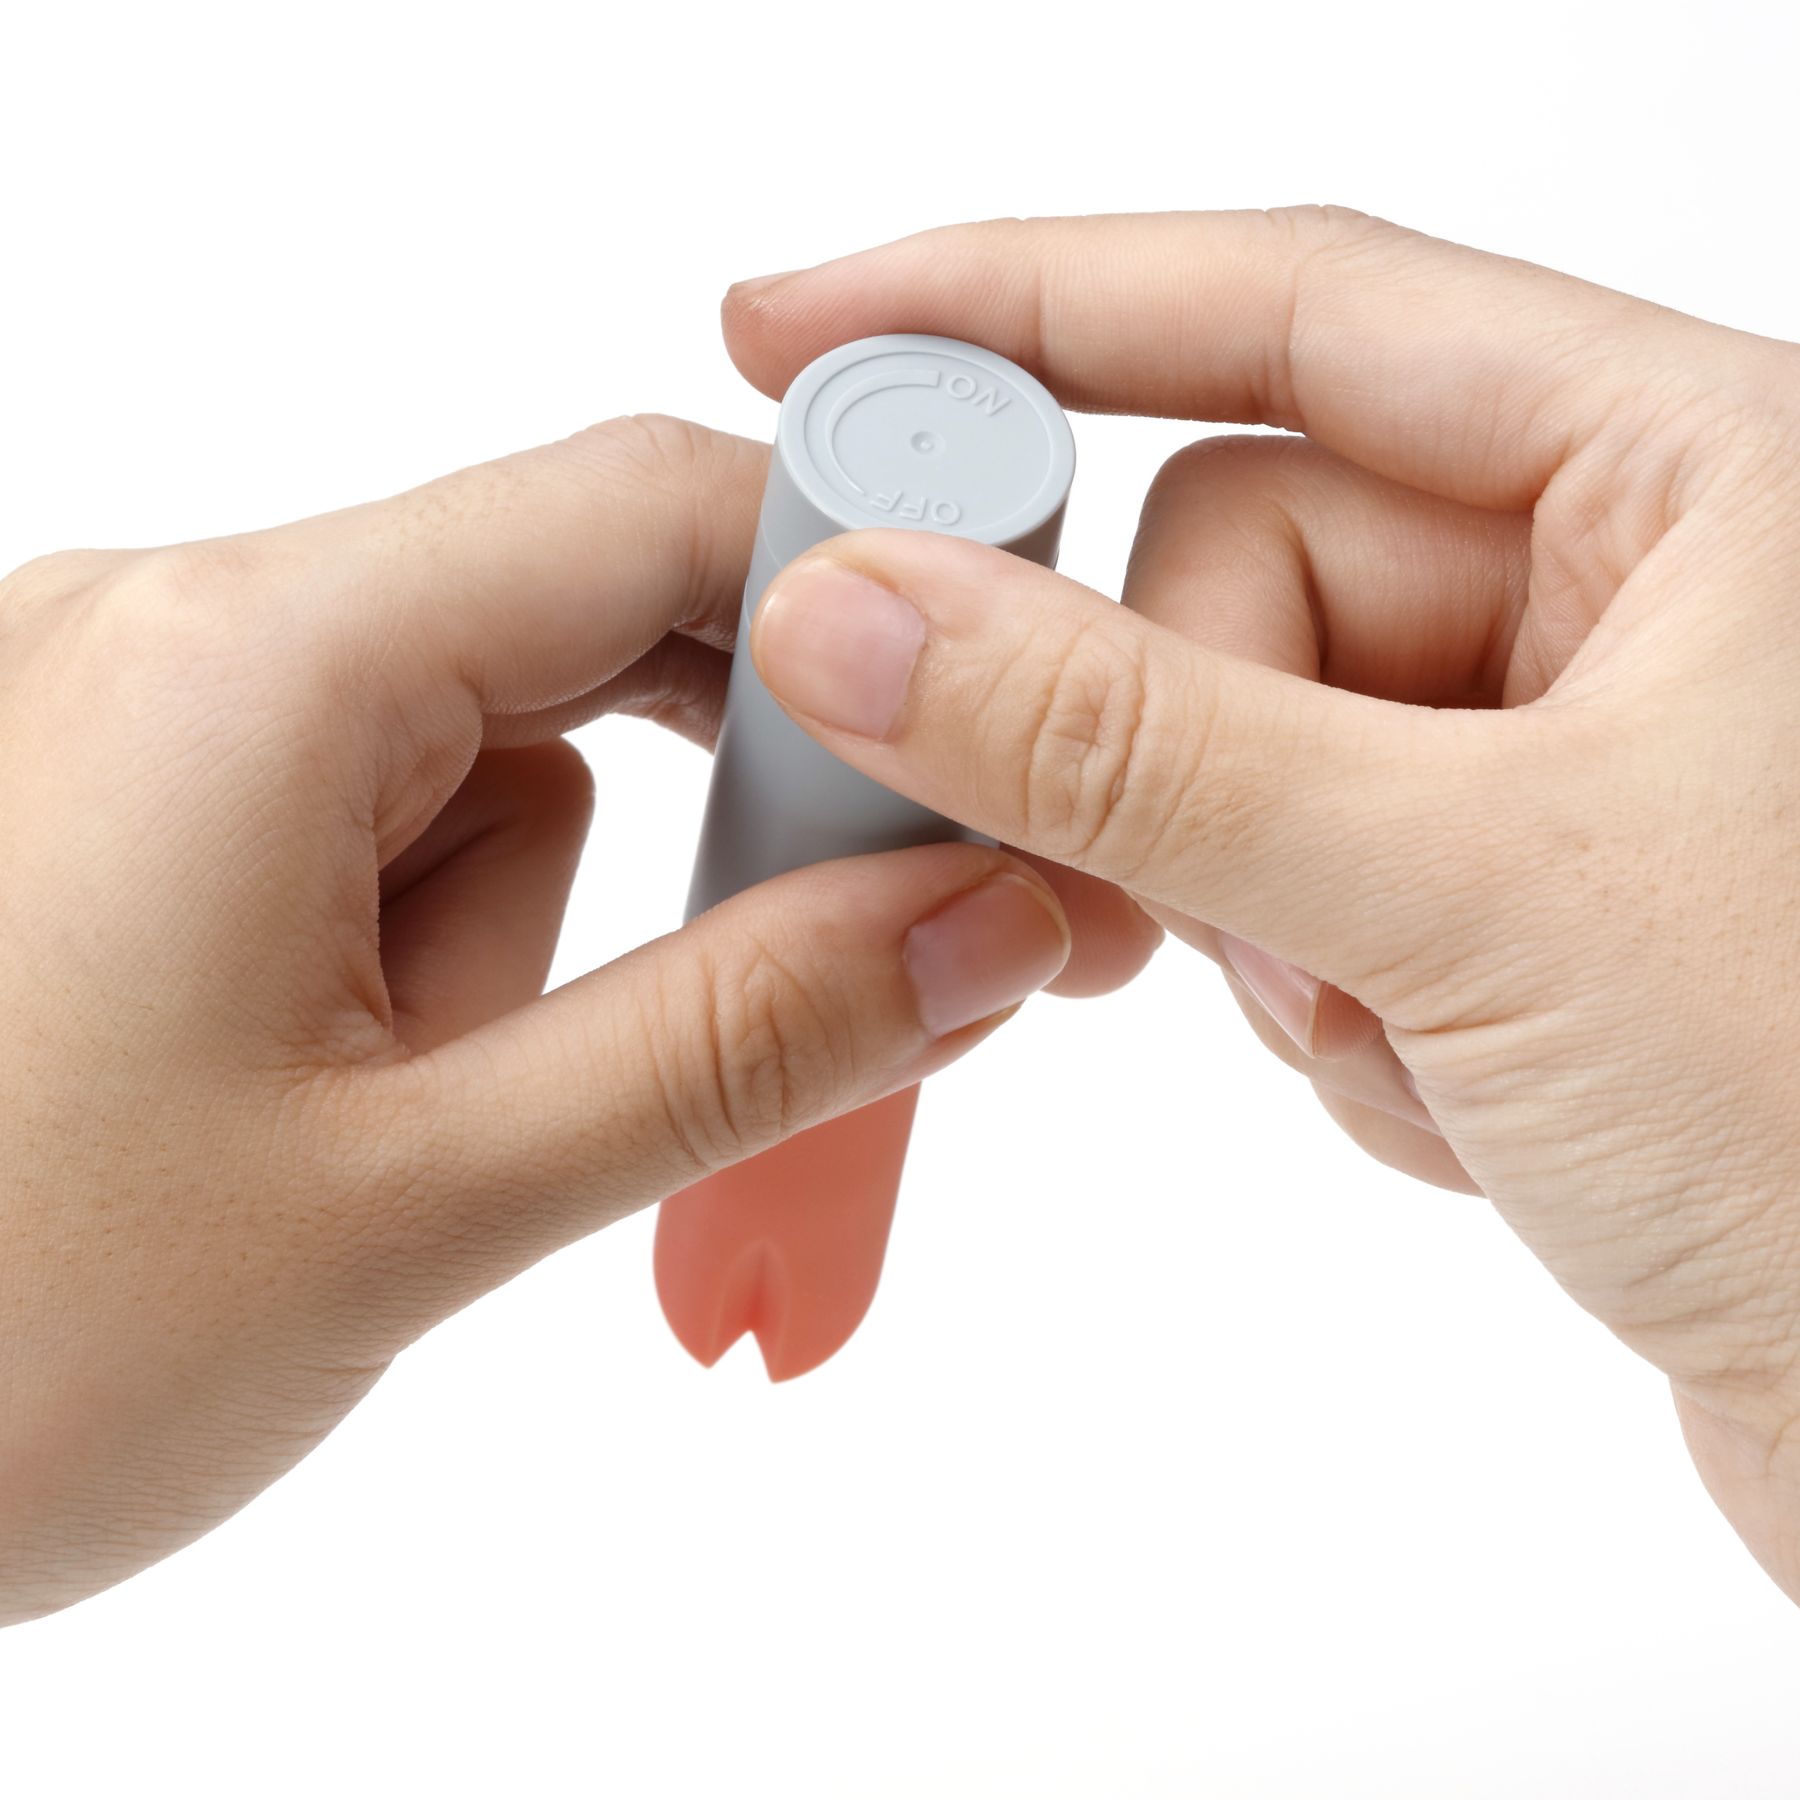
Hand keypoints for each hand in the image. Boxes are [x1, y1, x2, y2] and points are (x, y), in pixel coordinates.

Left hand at [0, 417, 1082, 1623]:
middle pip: (582, 624)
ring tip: (422, 1123)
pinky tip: (354, 1099)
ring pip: (490, 750)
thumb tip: (978, 927)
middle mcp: (182, 633)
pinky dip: (437, 940)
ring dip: (531, 926)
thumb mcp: (417, 1207)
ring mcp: (145, 714)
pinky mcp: (133, 808)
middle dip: (702, 805)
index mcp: (247, 663)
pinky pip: (381, 812)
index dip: (851, 597)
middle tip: (780, 979)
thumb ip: (734, 1046)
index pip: (640, 506)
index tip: (978, 733)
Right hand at [723, 208, 1799, 1602]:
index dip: (1022, 302)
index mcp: (1688, 475)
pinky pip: (1284, 887)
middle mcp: (1622, 589)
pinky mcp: (1499, 905)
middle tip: (1209, 895)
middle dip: (1192, 755)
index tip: (806, 327)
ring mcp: (1549, 755)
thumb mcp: (1465, 897)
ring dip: (1267, 920)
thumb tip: (866, 620)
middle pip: (1237, 568)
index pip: (1289, 307)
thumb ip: (1133, 744)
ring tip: (1411, 1037)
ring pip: (1237, 752)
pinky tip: (1462, 1097)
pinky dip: (1318, 1006)